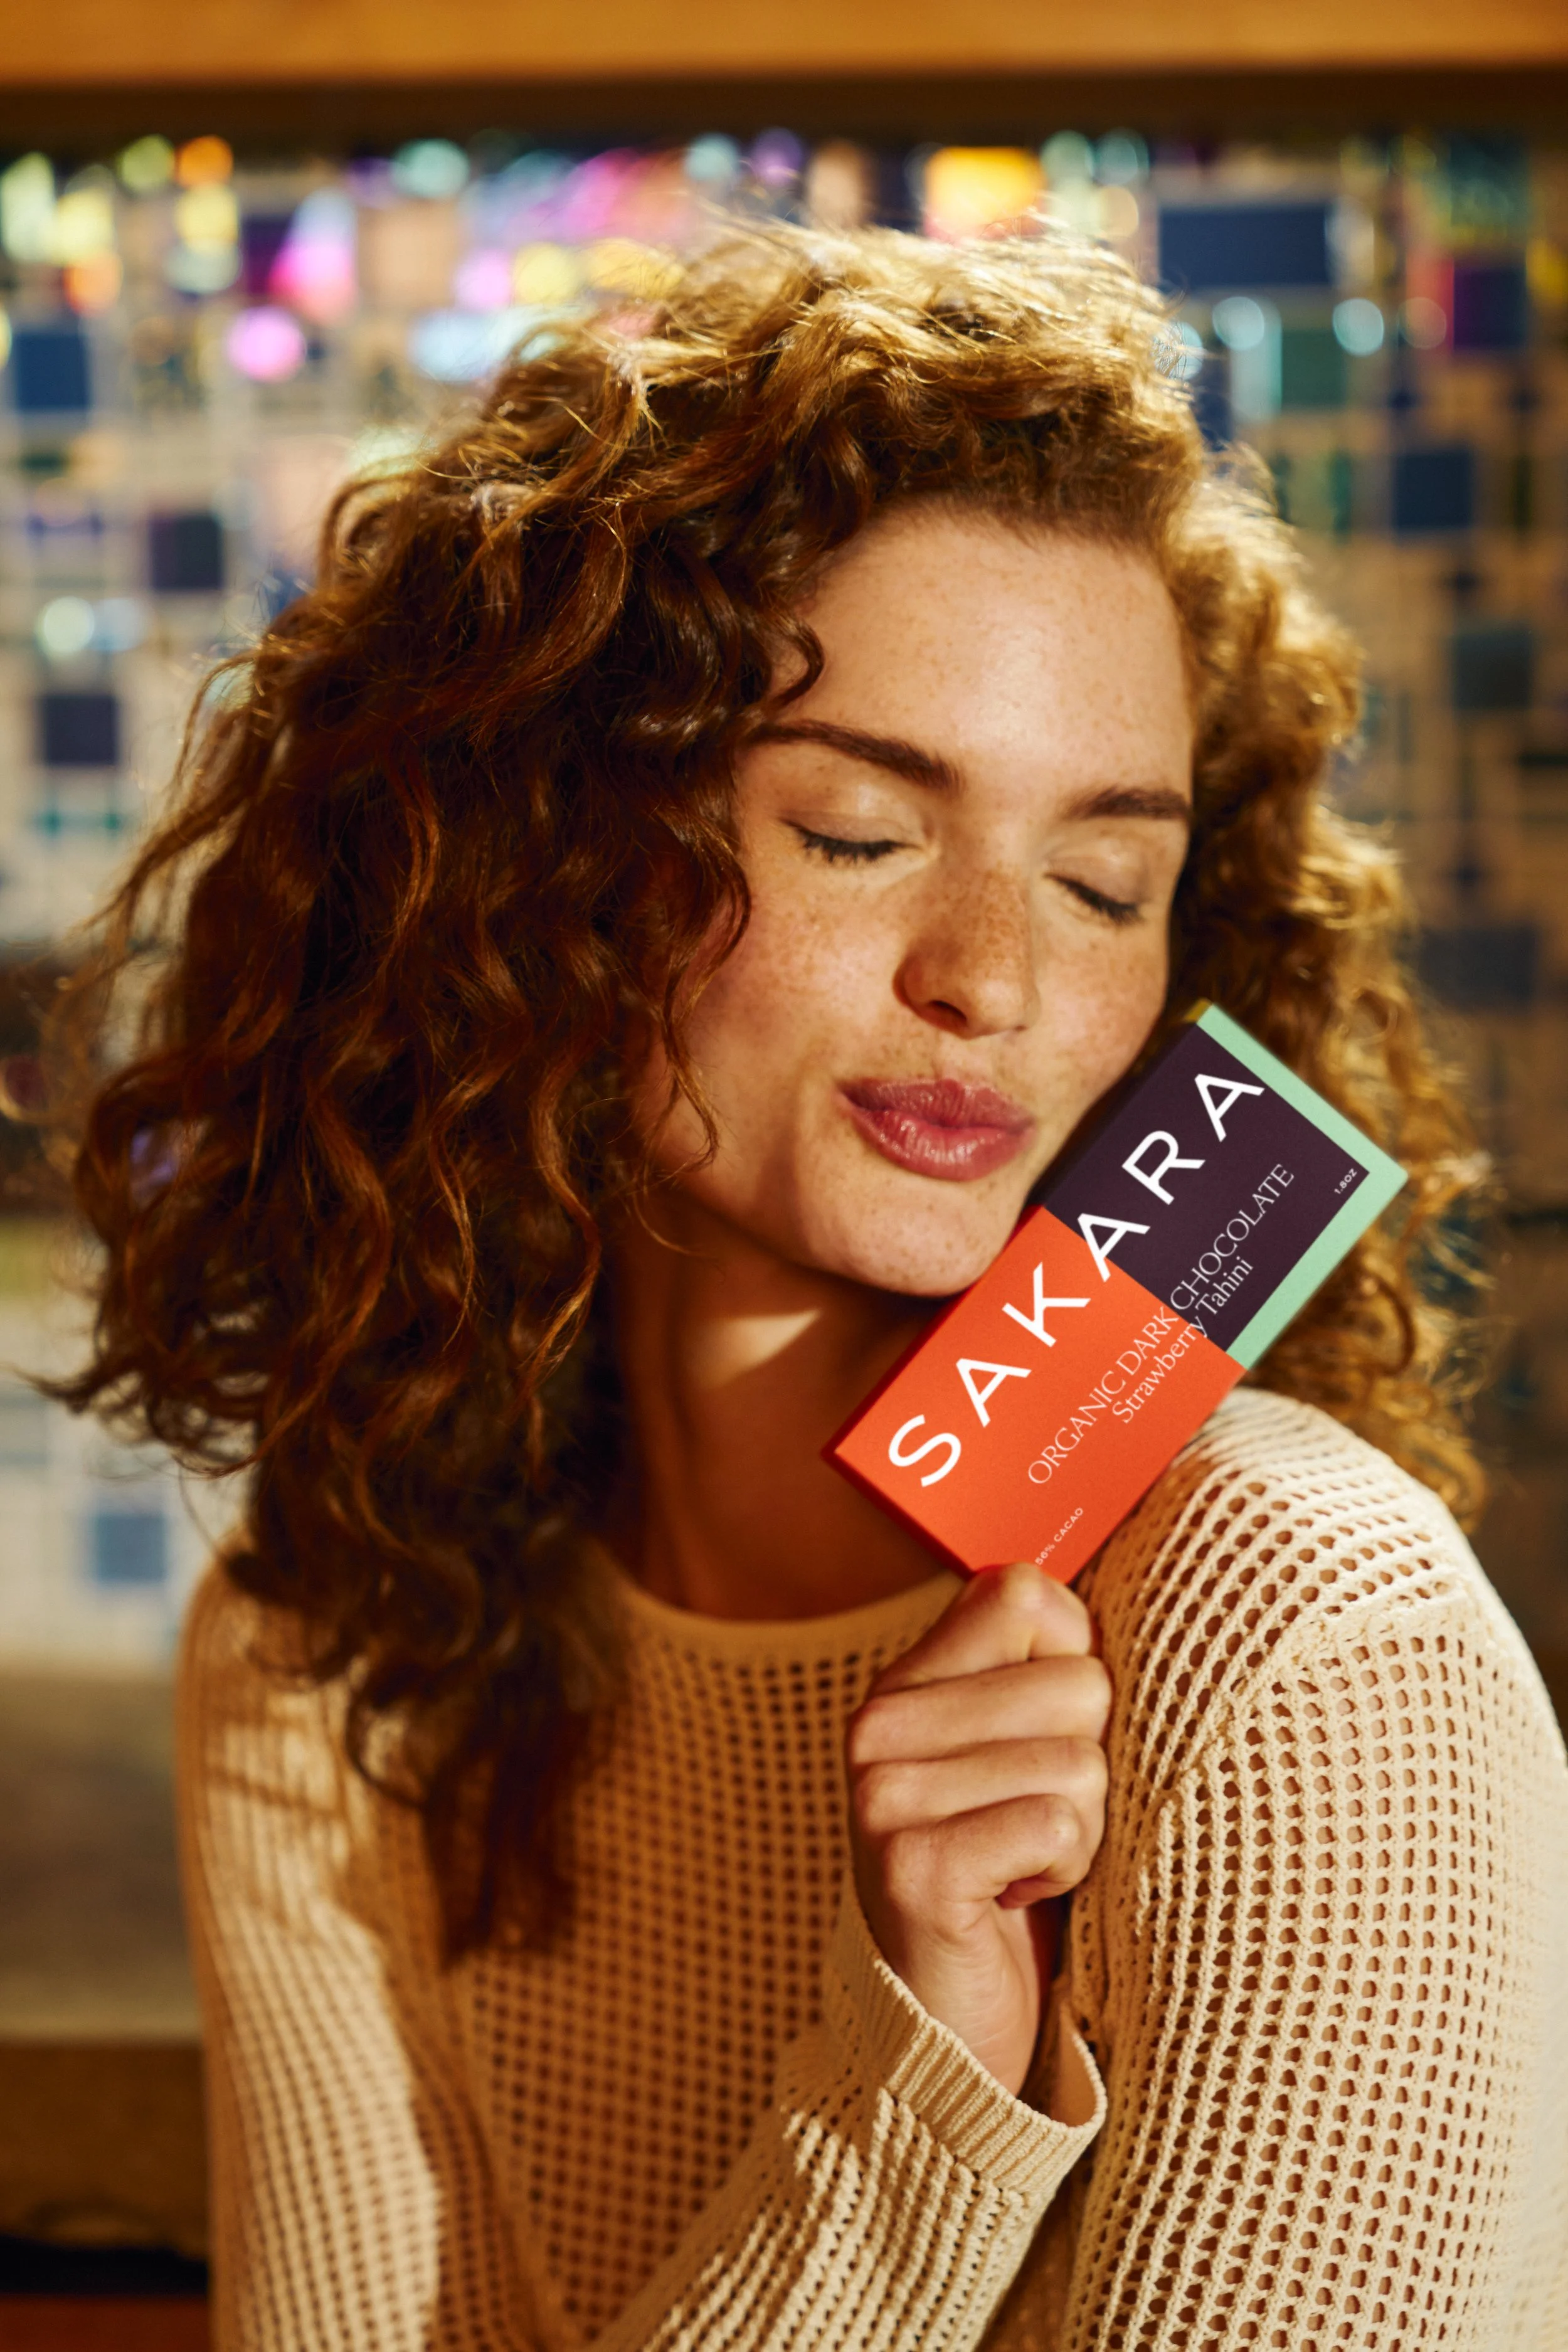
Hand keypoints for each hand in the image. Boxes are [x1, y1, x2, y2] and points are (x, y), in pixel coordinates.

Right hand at [846, 1564, 1109, 2096]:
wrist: (952, 2029)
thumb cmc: (1014, 1874)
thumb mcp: (1018, 1755)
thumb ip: (1043, 1670)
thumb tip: (1131, 1588)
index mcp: (904, 1683)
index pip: (1026, 1593)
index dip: (1075, 1662)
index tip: (1047, 1736)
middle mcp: (878, 1725)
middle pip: (1078, 1682)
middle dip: (1092, 1764)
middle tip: (1032, 1824)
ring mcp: (885, 1796)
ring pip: (1079, 1760)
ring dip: (1084, 1829)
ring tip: (1027, 1867)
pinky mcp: (913, 1868)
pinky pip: (1057, 1823)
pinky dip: (1064, 1869)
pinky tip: (1018, 1899)